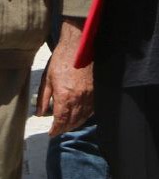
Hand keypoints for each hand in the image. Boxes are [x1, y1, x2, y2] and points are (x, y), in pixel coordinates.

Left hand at [36, 20, 92, 135]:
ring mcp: (90, 94)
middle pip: (73, 121)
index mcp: (65, 96)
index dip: (56, 129)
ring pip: (84, 116)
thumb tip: (41, 114)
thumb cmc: (61, 60)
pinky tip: (81, 115)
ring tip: (69, 125)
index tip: (52, 133)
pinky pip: (92, 108)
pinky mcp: (97, 89)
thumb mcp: (47, 79)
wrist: (79, 46)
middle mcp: (79, 97)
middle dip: (65, 128)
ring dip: (76, 123)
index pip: (61, 120)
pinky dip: (86, 115)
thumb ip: (44, 99)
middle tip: (59, 130)